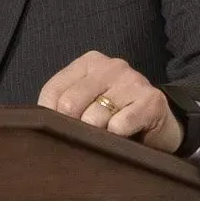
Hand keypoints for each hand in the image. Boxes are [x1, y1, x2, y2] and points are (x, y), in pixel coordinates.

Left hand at [37, 51, 182, 153]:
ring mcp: (133, 80)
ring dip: (98, 135)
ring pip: (94, 118)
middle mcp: (111, 66)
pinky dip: (117, 137)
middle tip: (88, 135)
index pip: (53, 91)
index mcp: (89, 62)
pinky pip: (119, 126)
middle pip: (70, 104)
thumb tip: (38, 122)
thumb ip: (61, 105)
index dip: (51, 117)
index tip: (61, 129)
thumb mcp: (85, 103)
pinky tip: (125, 134)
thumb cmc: (115, 115)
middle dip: (75, 127)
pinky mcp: (151, 100)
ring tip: (109, 134)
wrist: (161, 124)